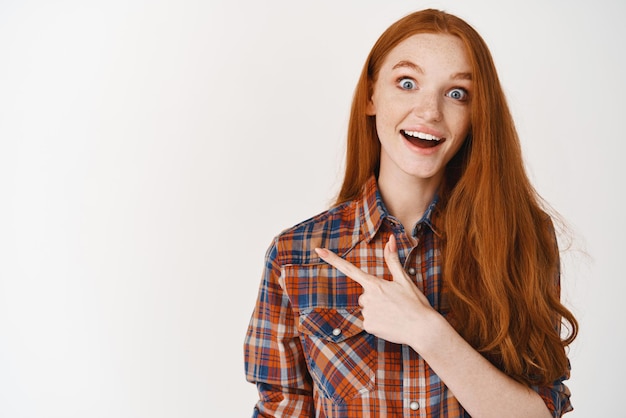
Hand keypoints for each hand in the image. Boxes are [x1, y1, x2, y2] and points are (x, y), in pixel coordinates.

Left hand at [314, 234, 436, 346]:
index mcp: (374, 284)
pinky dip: (378, 323)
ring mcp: (366, 313)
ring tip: (394, 314)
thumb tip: (391, 239)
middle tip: (394, 303)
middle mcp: (367, 297)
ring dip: (378, 310)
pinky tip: (391, 324)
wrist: (423, 329)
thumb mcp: (404, 279)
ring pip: (367, 308)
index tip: (318, 250)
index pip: (349, 269)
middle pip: (364, 295)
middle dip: (376, 298)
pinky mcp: (368, 326)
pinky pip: (369, 322)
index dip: (332, 259)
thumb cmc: (415, 303)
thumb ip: (392, 259)